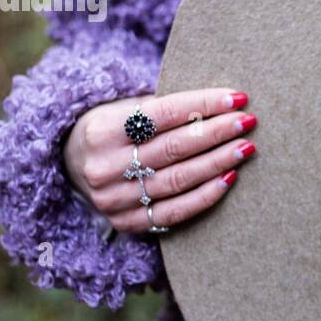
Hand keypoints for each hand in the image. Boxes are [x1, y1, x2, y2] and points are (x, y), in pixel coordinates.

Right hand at [64, 88, 256, 233]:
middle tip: (248, 122)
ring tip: (246, 147)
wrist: (73, 164)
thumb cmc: (114, 130)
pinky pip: (175, 211)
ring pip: (178, 180)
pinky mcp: (127, 222)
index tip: (237, 98)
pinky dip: (205, 195)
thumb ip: (162, 109)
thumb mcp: (124, 109)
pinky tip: (229, 178)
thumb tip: (221, 103)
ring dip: (219, 162)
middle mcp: (105, 166)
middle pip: (174, 147)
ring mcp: (115, 199)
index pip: (162, 113)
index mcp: (103, 130)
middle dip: (217, 132)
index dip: (203, 104)